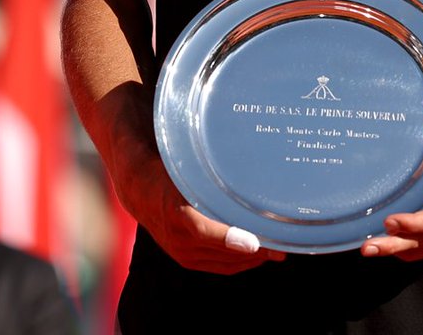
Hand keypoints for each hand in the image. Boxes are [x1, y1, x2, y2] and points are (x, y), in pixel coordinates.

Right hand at [124, 154, 284, 274]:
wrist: (139, 190)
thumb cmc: (167, 168)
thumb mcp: (181, 161)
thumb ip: (200, 166)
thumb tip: (233, 155)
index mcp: (174, 210)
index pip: (203, 230)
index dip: (230, 238)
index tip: (255, 241)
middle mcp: (177, 237)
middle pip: (222, 251)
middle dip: (254, 251)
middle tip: (283, 243)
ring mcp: (181, 252)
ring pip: (225, 262)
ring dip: (251, 259)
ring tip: (276, 249)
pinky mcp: (187, 260)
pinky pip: (220, 266)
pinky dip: (240, 262)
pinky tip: (257, 252)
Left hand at [361, 145, 422, 259]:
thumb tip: (405, 143)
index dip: (410, 224)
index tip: (389, 221)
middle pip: (419, 240)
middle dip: (391, 245)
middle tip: (368, 245)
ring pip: (419, 249)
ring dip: (393, 250)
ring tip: (369, 248)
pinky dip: (406, 250)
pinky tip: (389, 246)